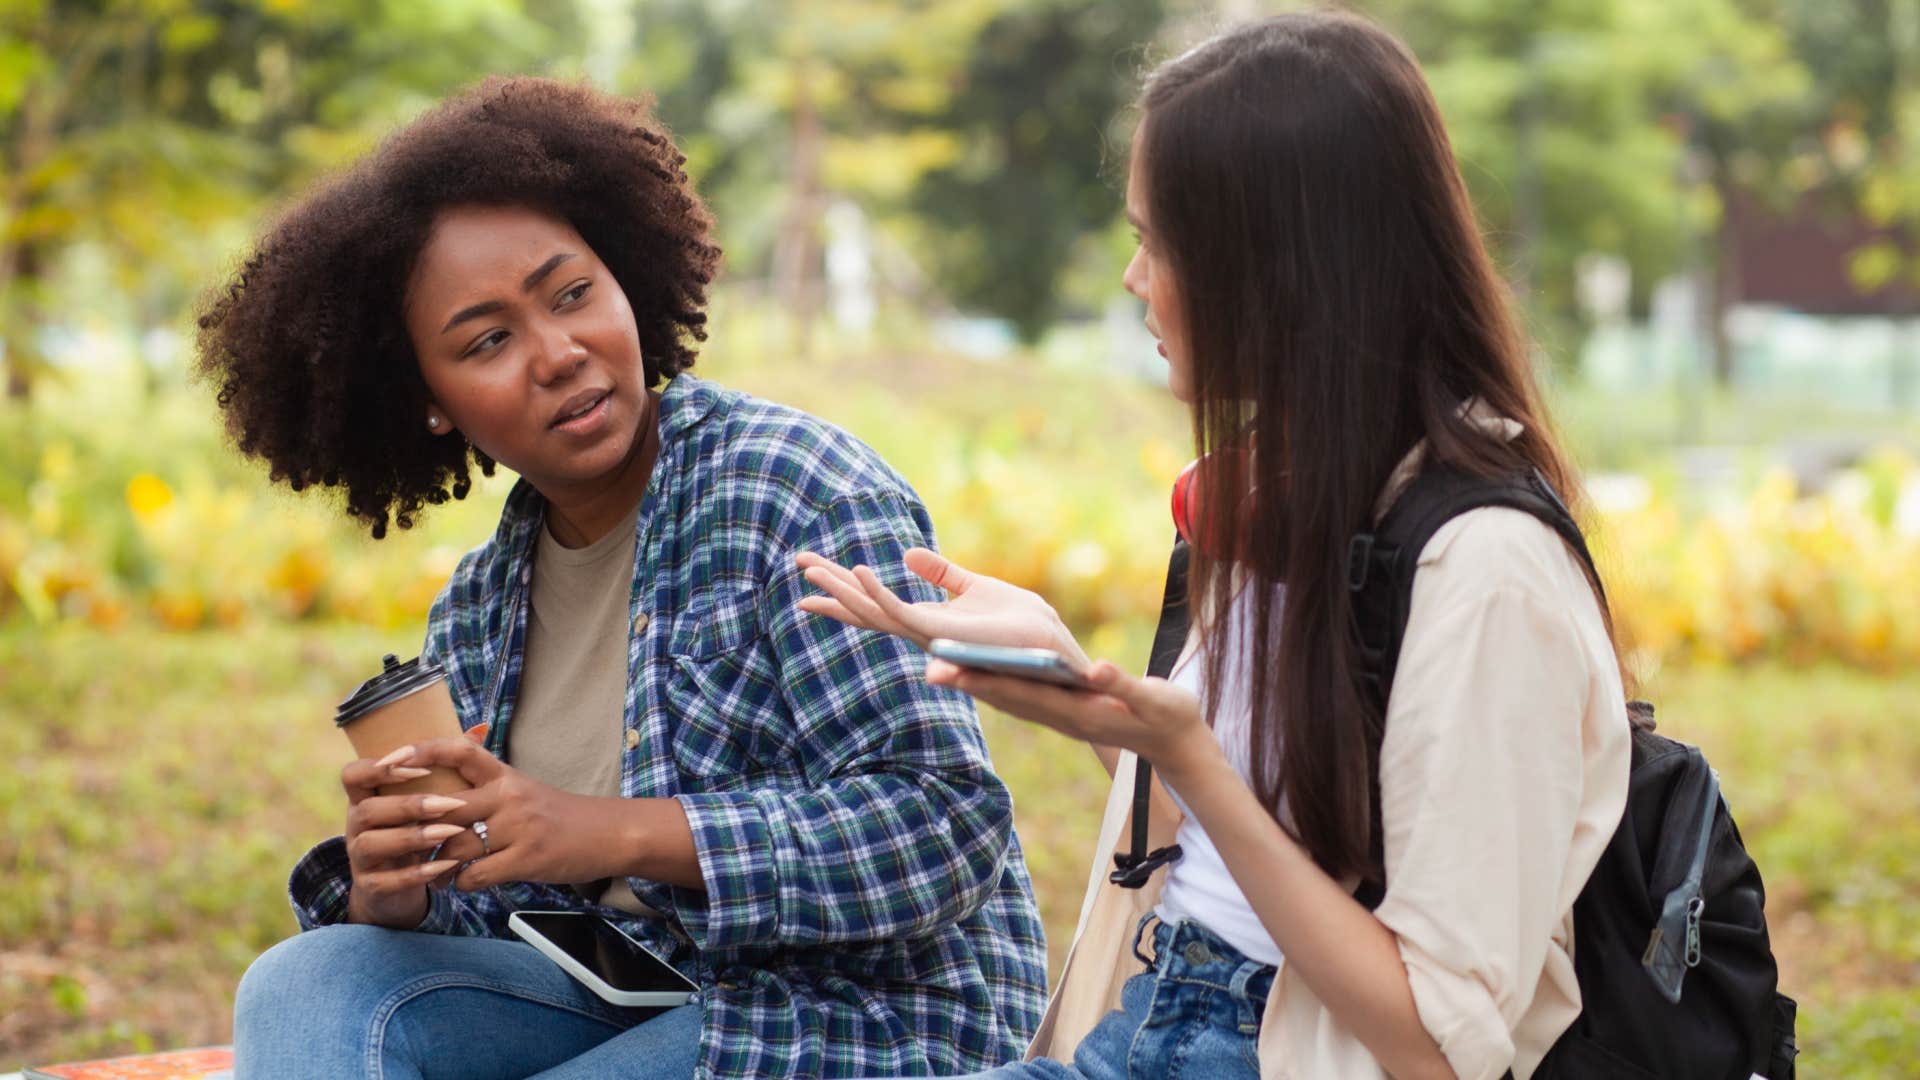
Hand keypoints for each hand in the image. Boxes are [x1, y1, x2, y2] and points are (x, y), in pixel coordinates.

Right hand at [340, 757, 466, 928]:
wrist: (399, 885)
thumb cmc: (415, 830)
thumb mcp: (424, 800)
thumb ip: (444, 768)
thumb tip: (479, 729)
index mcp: (366, 797)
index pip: (353, 774)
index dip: (378, 769)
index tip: (418, 768)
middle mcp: (355, 825)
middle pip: (366, 810)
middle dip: (408, 805)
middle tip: (449, 803)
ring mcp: (359, 857)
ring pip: (371, 844)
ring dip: (412, 837)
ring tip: (449, 832)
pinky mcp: (370, 886)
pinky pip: (386, 881)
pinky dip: (416, 874)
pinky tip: (445, 866)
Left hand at [383, 737, 622, 891]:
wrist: (607, 834)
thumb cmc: (557, 814)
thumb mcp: (522, 789)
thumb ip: (484, 786)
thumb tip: (439, 792)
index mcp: (505, 775)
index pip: (458, 751)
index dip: (421, 752)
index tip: (390, 760)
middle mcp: (509, 796)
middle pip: (445, 807)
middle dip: (417, 827)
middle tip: (400, 842)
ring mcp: (518, 827)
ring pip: (455, 846)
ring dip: (436, 866)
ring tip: (432, 875)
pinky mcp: (526, 858)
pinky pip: (476, 874)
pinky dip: (462, 884)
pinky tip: (462, 885)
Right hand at [795, 548, 1088, 666]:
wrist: (1052, 656)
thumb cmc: (1023, 628)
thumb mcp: (978, 588)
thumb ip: (943, 574)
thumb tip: (908, 554)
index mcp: (927, 621)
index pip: (876, 603)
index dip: (843, 587)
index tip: (812, 569)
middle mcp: (922, 633)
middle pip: (864, 608)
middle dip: (830, 587)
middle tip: (796, 561)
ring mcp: (928, 637)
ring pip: (873, 611)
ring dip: (843, 588)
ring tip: (812, 566)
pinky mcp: (942, 635)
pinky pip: (900, 613)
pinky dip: (877, 593)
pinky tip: (858, 570)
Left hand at [925, 657, 1218, 779]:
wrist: (1176, 744)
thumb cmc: (1168, 718)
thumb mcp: (1153, 700)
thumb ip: (1125, 686)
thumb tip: (1097, 670)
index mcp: (1077, 712)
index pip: (1022, 694)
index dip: (985, 681)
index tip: (953, 671)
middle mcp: (1061, 716)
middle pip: (1005, 696)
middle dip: (968, 681)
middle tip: (928, 668)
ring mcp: (1061, 715)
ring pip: (1009, 697)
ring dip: (976, 682)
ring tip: (941, 665)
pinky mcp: (1064, 710)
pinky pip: (1022, 696)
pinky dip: (998, 682)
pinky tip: (980, 668)